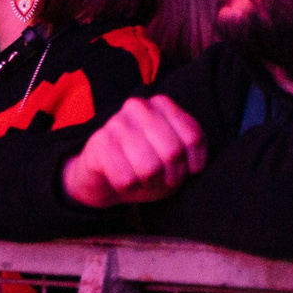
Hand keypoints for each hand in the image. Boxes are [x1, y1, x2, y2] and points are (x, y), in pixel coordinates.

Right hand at [62, 96, 205, 208]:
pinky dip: (128, 188)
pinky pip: (126, 179)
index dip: (193, 165)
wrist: (102, 178)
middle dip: (171, 177)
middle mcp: (139, 107)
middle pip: (172, 152)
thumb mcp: (175, 160)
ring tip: (142, 179)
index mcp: (162, 105)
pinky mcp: (99, 142)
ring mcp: (117, 122)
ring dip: (148, 183)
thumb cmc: (146, 167)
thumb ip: (188, 153)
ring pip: (149, 167)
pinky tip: (122, 179)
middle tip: (161, 180)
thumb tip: (191, 164)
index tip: (185, 172)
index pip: (193, 138)